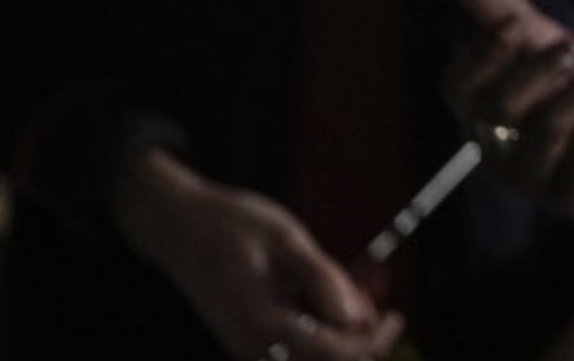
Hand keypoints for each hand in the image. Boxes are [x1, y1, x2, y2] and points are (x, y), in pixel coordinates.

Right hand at [111, 148, 405, 359]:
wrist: (178, 229)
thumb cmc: (230, 226)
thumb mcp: (285, 237)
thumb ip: (323, 278)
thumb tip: (359, 315)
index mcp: (261, 322)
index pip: (332, 352)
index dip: (372, 340)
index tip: (395, 316)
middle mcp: (251, 347)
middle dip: (358, 342)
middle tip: (375, 305)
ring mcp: (246, 349)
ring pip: (310, 360)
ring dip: (338, 339)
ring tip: (344, 297)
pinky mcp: (247, 344)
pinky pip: (294, 352)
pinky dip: (318, 335)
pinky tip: (319, 301)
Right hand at [443, 0, 573, 220]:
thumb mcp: (546, 47)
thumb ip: (505, 12)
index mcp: (481, 113)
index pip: (459, 88)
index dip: (484, 54)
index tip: (519, 23)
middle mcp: (496, 151)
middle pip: (500, 108)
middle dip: (543, 68)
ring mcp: (533, 180)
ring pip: (549, 128)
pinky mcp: (573, 197)